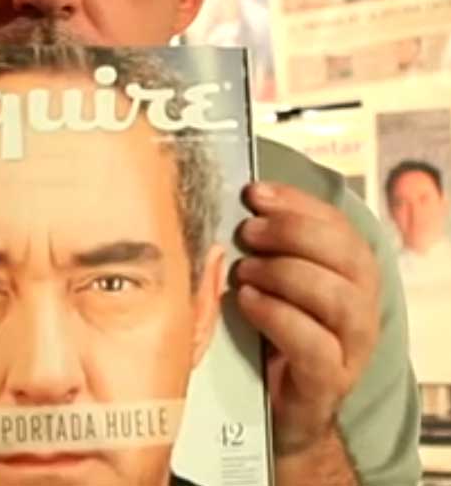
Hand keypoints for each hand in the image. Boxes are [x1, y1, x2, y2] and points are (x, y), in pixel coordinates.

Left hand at [234, 182, 379, 456]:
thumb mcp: (270, 280)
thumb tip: (239, 204)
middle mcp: (361, 306)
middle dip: (293, 233)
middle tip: (248, 232)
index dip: (297, 203)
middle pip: (347, 256)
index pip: (338, 225)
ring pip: (338, 299)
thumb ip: (265, 245)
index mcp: (351, 273)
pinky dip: (278, 316)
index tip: (254, 194)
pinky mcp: (328, 382)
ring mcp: (351, 348)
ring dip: (286, 274)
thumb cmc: (272, 331)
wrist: (279, 407)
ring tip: (245, 271)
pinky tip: (246, 302)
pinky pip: (315, 347)